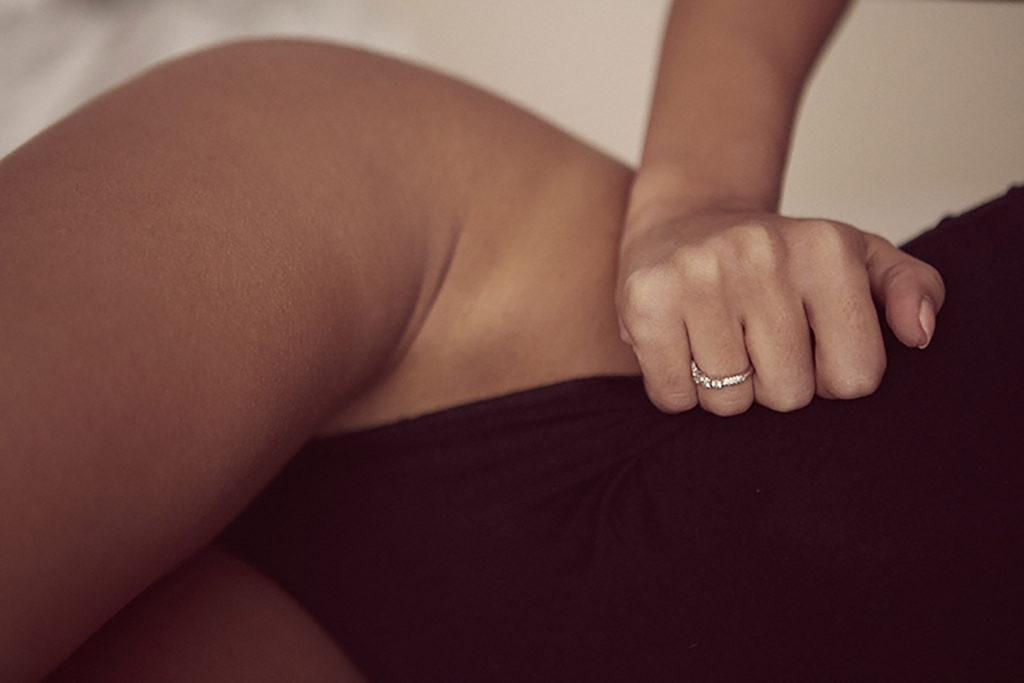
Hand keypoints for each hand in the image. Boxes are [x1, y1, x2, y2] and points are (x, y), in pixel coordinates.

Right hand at [616, 210, 944, 414]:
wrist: (685, 219)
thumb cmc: (778, 258)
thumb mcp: (856, 257)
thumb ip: (909, 287)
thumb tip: (920, 333)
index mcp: (826, 249)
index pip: (855, 378)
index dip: (830, 377)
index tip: (809, 346)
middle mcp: (762, 255)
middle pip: (788, 394)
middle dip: (772, 384)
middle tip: (755, 343)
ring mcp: (698, 276)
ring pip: (728, 403)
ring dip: (722, 389)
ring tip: (717, 343)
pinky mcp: (645, 301)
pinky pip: (674, 397)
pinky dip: (677, 388)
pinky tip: (682, 348)